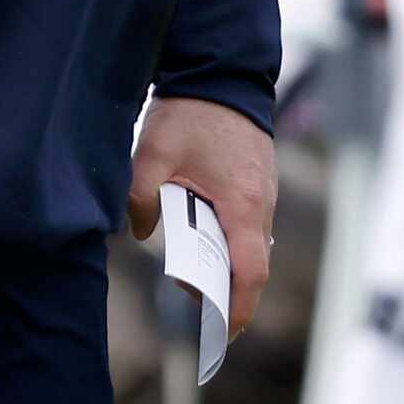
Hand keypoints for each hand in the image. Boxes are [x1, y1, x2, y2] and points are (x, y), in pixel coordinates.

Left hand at [128, 95, 276, 336]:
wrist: (220, 73)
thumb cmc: (191, 112)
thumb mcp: (154, 151)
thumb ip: (141, 194)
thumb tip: (139, 232)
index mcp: (240, 203)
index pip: (250, 271)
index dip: (238, 305)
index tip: (223, 331)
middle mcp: (260, 204)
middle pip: (251, 264)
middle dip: (225, 289)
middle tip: (192, 297)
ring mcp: (264, 194)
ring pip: (251, 245)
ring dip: (227, 263)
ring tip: (191, 271)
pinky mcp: (258, 183)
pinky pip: (249, 224)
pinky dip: (230, 239)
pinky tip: (201, 236)